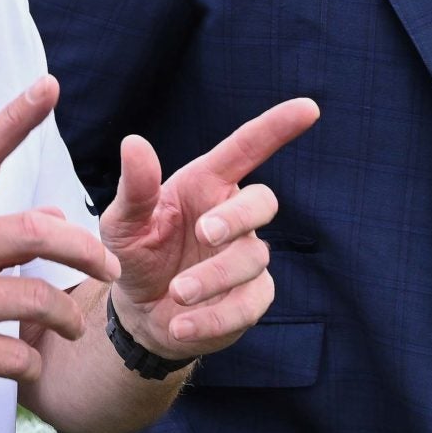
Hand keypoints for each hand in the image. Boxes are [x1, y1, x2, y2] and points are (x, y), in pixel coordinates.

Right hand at [0, 78, 121, 426]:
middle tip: (110, 265)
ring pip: (33, 297)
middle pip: (32, 231)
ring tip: (71, 325)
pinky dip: (31, 363)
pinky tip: (24, 364)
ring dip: (66, 315)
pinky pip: (12, 355)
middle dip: (86, 249)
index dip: (15, 117)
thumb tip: (54, 216)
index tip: (48, 86)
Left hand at [101, 98, 318, 359]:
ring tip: (176, 293)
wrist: (139, 312)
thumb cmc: (136, 253)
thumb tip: (134, 143)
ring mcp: (246, 258)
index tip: (309, 108)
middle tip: (207, 233)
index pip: (247, 148)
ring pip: (252, 259)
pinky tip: (180, 324)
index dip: (277, 127)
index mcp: (206, 185)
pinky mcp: (251, 298)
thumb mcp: (123, 222)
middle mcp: (233, 216)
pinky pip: (247, 305)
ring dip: (213, 277)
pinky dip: (213, 317)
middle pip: (262, 202)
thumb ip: (135, 188)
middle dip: (239, 216)